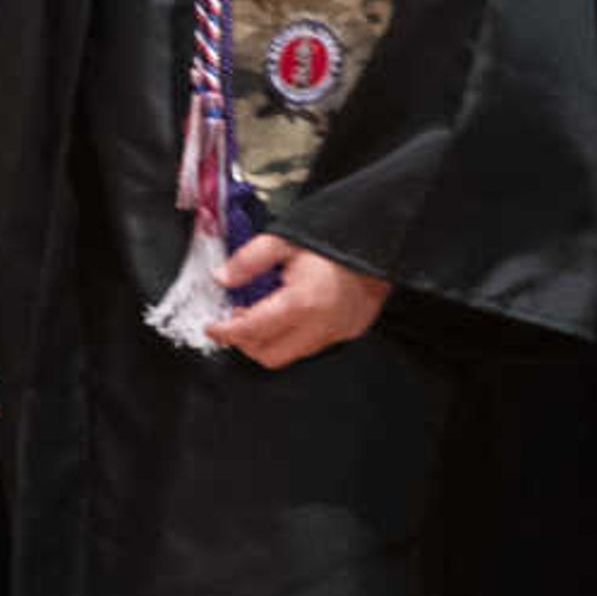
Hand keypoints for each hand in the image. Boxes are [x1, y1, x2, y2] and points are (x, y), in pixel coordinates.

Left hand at [202, 236, 389, 368]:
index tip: (212, 326)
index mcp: (301, 303)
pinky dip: (292, 336)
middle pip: (268, 355)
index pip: (251, 330)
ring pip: (289, 355)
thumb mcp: (286, 240)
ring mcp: (335, 333)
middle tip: (236, 318)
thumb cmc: (336, 240)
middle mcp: (319, 327)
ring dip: (268, 340)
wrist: (384, 243)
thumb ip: (250, 260)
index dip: (226, 331)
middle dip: (245, 341)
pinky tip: (289, 314)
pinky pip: (311, 346)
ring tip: (261, 313)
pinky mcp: (347, 333)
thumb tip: (222, 278)